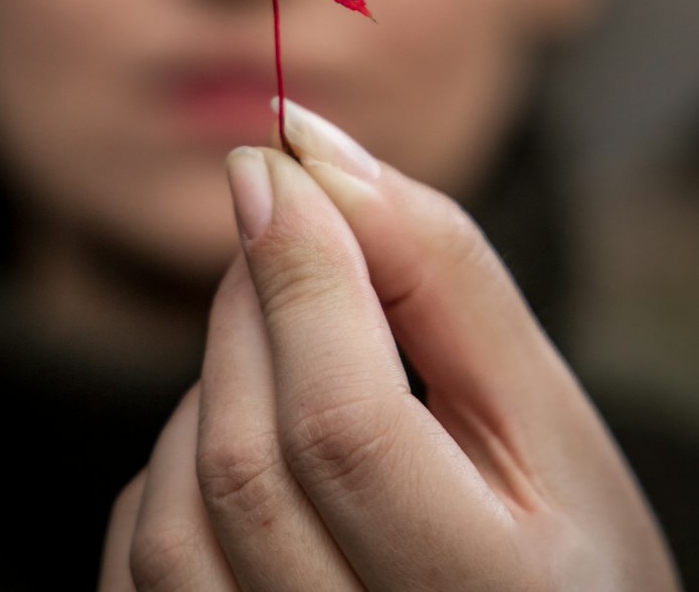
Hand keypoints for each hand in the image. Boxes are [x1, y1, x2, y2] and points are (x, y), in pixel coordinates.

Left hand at [101, 101, 679, 589]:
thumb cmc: (559, 546)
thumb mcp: (543, 414)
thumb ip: (440, 273)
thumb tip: (312, 148)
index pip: (343, 424)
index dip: (296, 275)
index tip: (272, 163)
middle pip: (246, 462)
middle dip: (250, 306)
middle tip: (284, 231)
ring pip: (176, 519)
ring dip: (211, 390)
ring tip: (287, 353)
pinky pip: (138, 566)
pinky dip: (173, 471)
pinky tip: (250, 443)